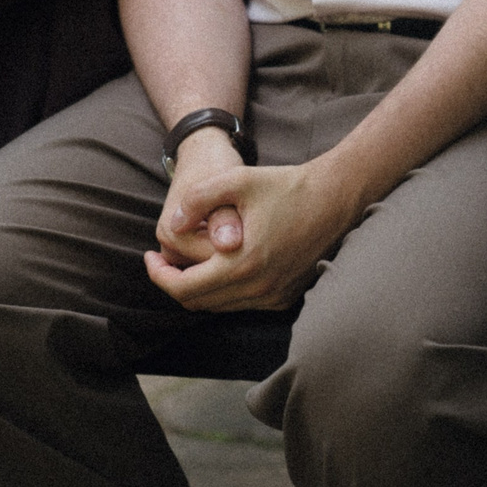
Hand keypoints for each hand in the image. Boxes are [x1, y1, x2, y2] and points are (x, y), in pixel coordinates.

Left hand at [146, 150, 362, 312]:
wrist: (337, 196)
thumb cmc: (287, 185)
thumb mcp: (237, 180)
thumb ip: (197, 199)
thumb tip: (172, 223)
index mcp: (242, 265)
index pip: (183, 288)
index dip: (158, 275)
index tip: (149, 256)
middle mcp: (258, 289)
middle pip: (197, 302)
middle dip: (174, 282)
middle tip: (162, 259)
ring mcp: (274, 297)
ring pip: (219, 305)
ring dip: (199, 287)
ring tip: (189, 261)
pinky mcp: (286, 297)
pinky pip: (243, 304)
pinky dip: (224, 290)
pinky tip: (222, 265)